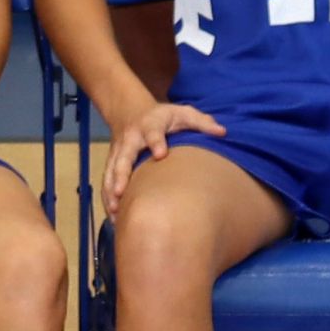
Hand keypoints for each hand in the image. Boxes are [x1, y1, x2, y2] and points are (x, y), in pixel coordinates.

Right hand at [104, 101, 220, 206]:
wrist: (131, 113)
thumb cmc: (164, 118)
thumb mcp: (184, 113)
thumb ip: (202, 122)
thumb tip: (223, 132)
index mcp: (150, 125)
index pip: (152, 133)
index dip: (155, 142)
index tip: (160, 155)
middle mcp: (131, 138)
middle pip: (124, 156)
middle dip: (121, 173)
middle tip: (121, 191)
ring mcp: (118, 151)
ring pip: (111, 171)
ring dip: (111, 190)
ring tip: (114, 210)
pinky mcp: (111, 163)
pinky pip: (106, 181)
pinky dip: (107, 198)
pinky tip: (113, 217)